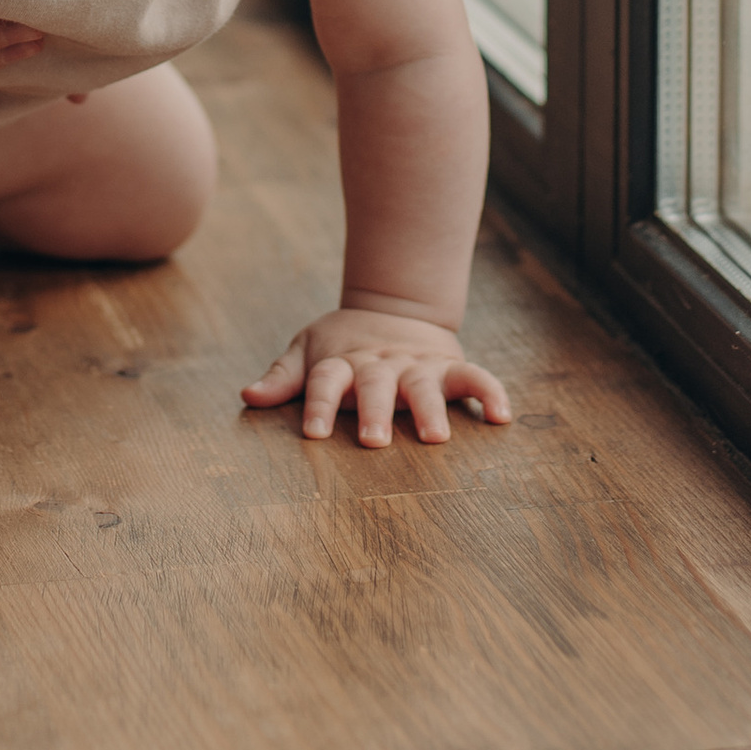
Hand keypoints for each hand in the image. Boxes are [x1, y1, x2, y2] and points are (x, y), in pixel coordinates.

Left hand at [242, 307, 512, 448]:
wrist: (394, 308)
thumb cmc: (342, 346)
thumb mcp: (308, 352)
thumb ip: (283, 378)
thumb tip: (248, 395)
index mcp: (342, 362)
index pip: (325, 381)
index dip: (317, 405)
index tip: (313, 434)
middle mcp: (380, 365)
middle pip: (375, 386)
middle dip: (375, 411)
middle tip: (373, 440)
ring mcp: (417, 366)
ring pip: (425, 386)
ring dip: (430, 410)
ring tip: (437, 438)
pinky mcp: (449, 367)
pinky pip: (474, 378)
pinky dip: (490, 393)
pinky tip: (502, 416)